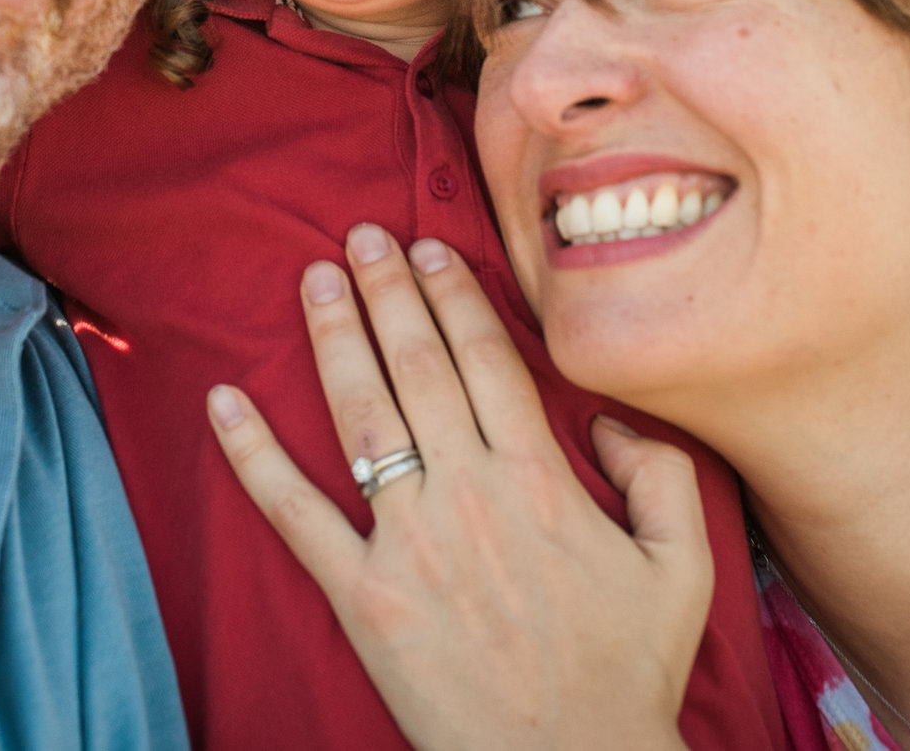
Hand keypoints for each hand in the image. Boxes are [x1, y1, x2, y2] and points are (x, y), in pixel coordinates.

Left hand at [205, 224, 705, 750]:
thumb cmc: (629, 673)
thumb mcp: (684, 566)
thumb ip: (659, 474)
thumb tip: (608, 418)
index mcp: (540, 479)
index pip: (487, 361)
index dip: (453, 298)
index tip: (429, 250)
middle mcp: (469, 494)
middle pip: (417, 368)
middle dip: (387, 293)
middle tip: (359, 236)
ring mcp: (408, 543)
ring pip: (361, 418)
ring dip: (334, 340)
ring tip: (314, 280)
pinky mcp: (361, 596)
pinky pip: (295, 513)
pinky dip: (254, 454)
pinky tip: (225, 400)